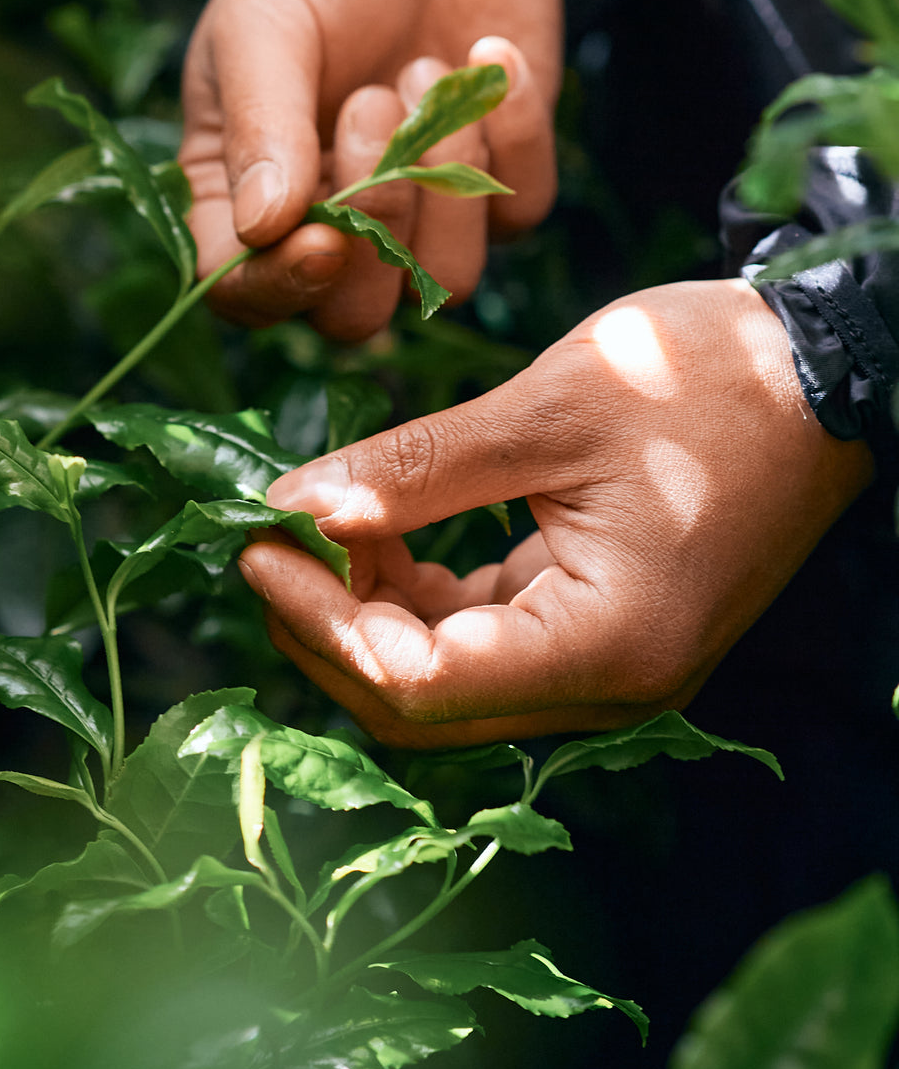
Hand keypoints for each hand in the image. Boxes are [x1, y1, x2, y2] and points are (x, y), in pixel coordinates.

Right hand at [179, 0, 562, 340]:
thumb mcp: (266, 19)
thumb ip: (259, 123)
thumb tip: (264, 229)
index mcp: (242, 191)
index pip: (244, 294)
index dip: (281, 288)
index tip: (323, 233)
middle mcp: (328, 221)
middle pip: (353, 316)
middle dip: (376, 217)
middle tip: (371, 100)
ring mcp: (420, 211)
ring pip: (446, 280)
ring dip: (444, 171)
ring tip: (424, 66)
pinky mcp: (497, 183)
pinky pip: (519, 214)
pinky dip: (512, 133)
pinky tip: (486, 51)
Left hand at [239, 280, 873, 745]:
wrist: (817, 367)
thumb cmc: (704, 377)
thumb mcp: (545, 412)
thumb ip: (414, 473)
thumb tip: (294, 508)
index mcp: (607, 647)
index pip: (419, 683)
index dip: (318, 622)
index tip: (253, 544)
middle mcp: (608, 685)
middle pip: (422, 701)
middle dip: (329, 625)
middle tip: (267, 537)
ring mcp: (605, 664)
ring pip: (444, 673)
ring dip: (367, 606)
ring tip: (316, 520)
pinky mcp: (598, 627)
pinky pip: (480, 635)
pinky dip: (417, 590)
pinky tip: (380, 528)